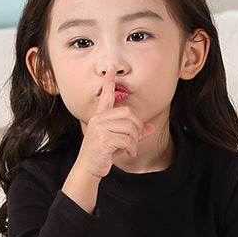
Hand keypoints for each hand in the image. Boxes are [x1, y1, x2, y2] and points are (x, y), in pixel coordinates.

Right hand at [76, 63, 154, 178]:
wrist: (88, 168)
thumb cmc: (102, 154)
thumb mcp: (119, 141)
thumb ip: (134, 133)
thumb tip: (150, 127)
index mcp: (101, 116)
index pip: (106, 95)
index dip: (109, 81)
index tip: (111, 68)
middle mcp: (99, 119)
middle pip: (128, 113)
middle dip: (137, 127)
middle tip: (135, 139)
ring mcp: (100, 128)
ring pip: (129, 127)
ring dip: (135, 140)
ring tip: (130, 148)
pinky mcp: (104, 139)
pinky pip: (127, 139)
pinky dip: (132, 148)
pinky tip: (129, 153)